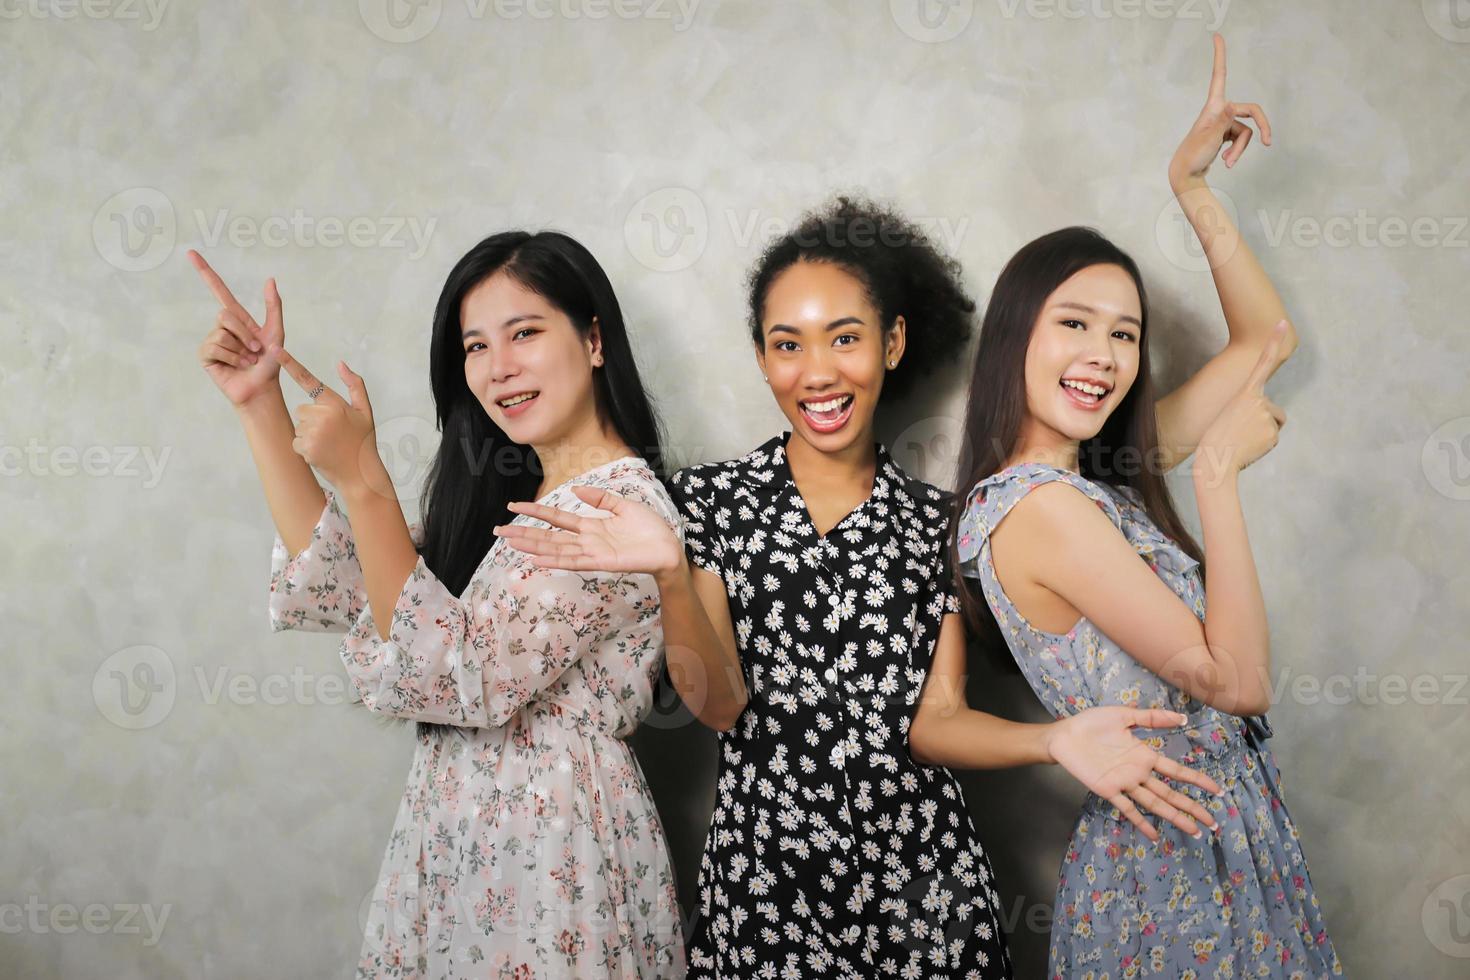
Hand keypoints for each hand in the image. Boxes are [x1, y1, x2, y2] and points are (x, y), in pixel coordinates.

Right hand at [190, 250, 285, 407]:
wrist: (262, 388)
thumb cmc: (271, 362)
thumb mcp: (276, 332)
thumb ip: (274, 306)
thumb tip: (271, 279)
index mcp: (238, 319)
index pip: (219, 290)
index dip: (205, 272)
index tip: (190, 252)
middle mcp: (222, 327)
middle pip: (224, 314)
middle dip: (244, 333)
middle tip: (255, 350)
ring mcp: (212, 340)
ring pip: (221, 332)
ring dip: (240, 349)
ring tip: (247, 360)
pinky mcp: (206, 355)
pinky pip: (215, 346)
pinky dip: (231, 357)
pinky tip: (235, 366)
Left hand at [272, 344, 385, 498]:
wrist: (361, 473)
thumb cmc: (362, 441)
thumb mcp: (365, 411)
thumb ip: (355, 385)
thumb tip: (341, 363)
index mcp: (336, 403)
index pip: (309, 379)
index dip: (290, 363)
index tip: (274, 350)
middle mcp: (323, 415)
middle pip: (301, 409)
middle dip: (311, 420)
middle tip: (331, 433)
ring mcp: (314, 432)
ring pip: (298, 426)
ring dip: (309, 435)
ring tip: (328, 444)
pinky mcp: (306, 447)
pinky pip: (296, 441)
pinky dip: (305, 448)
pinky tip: (321, 453)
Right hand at [494, 485, 684, 578]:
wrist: (669, 548)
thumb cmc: (650, 529)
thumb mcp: (623, 506)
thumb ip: (600, 498)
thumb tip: (574, 489)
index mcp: (592, 526)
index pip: (557, 518)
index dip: (536, 511)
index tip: (514, 506)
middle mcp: (587, 541)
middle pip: (549, 536)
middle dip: (524, 533)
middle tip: (499, 530)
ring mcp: (592, 553)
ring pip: (556, 549)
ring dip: (533, 546)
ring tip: (511, 542)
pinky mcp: (602, 563)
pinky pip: (574, 562)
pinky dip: (555, 561)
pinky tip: (537, 559)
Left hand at [1046, 706, 1222, 841]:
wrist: (1064, 734)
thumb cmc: (1092, 723)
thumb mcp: (1124, 715)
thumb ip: (1152, 717)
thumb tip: (1182, 717)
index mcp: (1144, 755)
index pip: (1177, 772)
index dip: (1197, 780)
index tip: (1217, 791)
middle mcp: (1138, 773)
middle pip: (1171, 794)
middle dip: (1192, 808)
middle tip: (1213, 823)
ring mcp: (1124, 783)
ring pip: (1155, 803)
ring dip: (1174, 817)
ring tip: (1193, 831)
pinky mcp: (1107, 790)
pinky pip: (1127, 808)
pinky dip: (1141, 821)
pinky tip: (1154, 834)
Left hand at [1168, 34, 1271, 188]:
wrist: (1186, 175)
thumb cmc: (1193, 154)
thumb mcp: (1209, 138)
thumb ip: (1223, 121)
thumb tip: (1233, 107)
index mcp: (1214, 106)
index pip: (1219, 76)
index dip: (1220, 56)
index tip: (1217, 36)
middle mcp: (1220, 111)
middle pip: (1251, 112)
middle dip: (1262, 127)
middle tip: (1269, 142)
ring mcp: (1224, 123)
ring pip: (1246, 132)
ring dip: (1240, 149)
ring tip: (1228, 162)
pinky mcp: (1226, 135)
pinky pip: (1241, 140)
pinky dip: (1237, 152)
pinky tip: (1226, 162)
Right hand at [1196, 320, 1289, 482]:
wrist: (1215, 460)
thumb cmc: (1217, 440)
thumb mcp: (1230, 417)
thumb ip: (1248, 411)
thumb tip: (1266, 419)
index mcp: (1245, 393)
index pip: (1262, 363)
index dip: (1273, 342)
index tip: (1282, 323)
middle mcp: (1258, 400)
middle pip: (1273, 410)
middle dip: (1264, 422)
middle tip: (1241, 433)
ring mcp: (1266, 415)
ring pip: (1273, 425)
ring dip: (1262, 435)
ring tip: (1243, 440)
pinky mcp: (1272, 432)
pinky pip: (1273, 437)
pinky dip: (1263, 445)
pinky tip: (1249, 448)